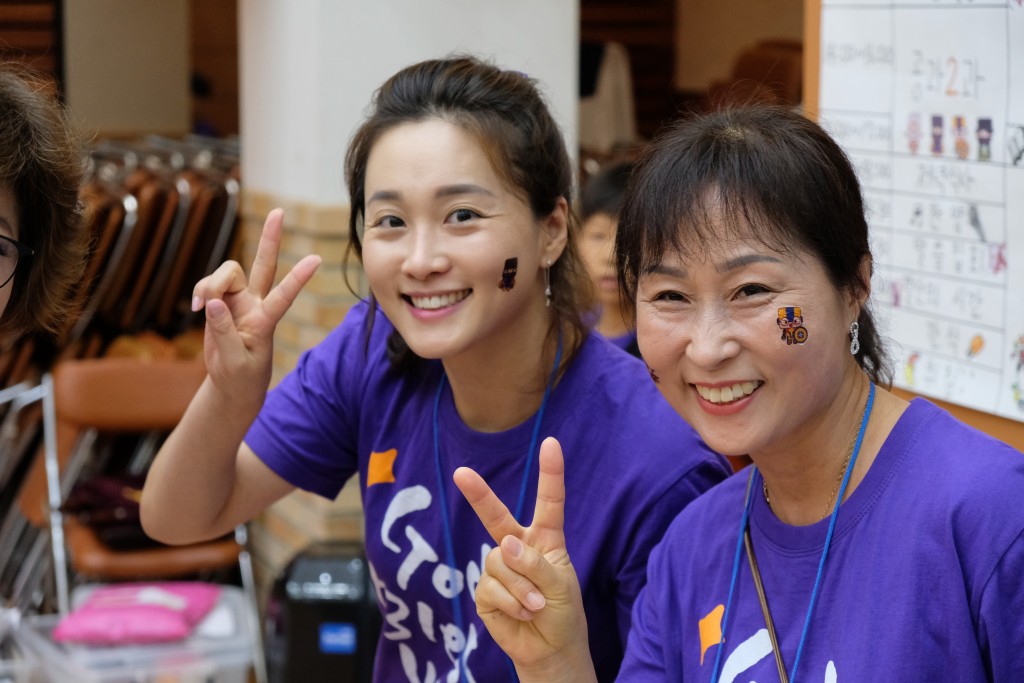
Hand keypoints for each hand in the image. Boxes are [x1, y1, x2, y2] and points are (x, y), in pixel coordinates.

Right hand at [191, 208, 319, 406]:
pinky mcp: (224, 300)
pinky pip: (210, 282)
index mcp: (265, 321)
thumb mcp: (232, 363)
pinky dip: (201, 290)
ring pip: (227, 271)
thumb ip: (223, 333)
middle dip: (270, 238)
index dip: (298, 278)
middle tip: (279, 211)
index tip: (317, 259)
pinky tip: (197, 307)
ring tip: (201, 307)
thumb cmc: (240, 377)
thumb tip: (213, 303)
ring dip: (210, 283)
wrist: (232, 384)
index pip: (284, 297)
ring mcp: (240, 300)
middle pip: (264, 265)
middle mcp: (256, 304)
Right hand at [453, 437, 595, 681]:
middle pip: (496, 516)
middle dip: (479, 495)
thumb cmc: (562, 612)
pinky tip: (522, 613)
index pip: (549, 502)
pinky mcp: (484, 591)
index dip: (550, 473)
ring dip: (522, 588)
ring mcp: (498, 567)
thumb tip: (504, 544)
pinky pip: (491, 587)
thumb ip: (536, 564)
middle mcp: (518, 546)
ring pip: (500, 562)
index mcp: (544, 538)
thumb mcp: (562, 586)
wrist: (550, 648)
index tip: (551, 443)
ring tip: (536, 605)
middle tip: (461, 474)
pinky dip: (511, 602)